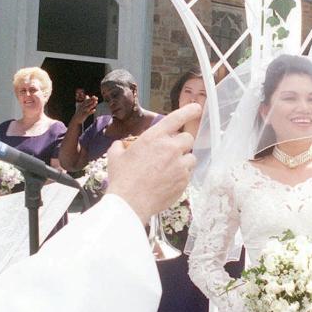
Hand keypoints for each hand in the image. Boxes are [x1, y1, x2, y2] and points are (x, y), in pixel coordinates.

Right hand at [72, 95, 99, 124]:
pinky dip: (91, 111)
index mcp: (82, 104)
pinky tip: (94, 110)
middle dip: (92, 100)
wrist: (76, 119)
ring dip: (92, 104)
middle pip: (87, 102)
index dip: (90, 98)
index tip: (95, 96)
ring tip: (96, 102)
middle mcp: (82, 107)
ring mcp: (83, 111)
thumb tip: (87, 96)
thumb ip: (84, 101)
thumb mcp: (80, 105)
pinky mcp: (84, 115)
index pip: (86, 100)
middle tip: (96, 98)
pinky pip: (88, 113)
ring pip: (88, 107)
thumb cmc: (79, 112)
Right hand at [106, 103, 200, 223]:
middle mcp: (170, 148)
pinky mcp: (184, 181)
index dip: (189, 111)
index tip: (196, 108)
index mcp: (154, 137)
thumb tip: (120, 145)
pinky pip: (188, 174)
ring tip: (169, 169)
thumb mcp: (115, 156)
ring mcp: (179, 165)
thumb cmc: (122, 178)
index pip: (177, 118)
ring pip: (191, 157)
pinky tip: (168, 181)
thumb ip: (120, 146)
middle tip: (172, 152)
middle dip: (182, 144)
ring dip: (183, 160)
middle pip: (188, 138)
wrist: (130, 203)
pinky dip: (181, 176)